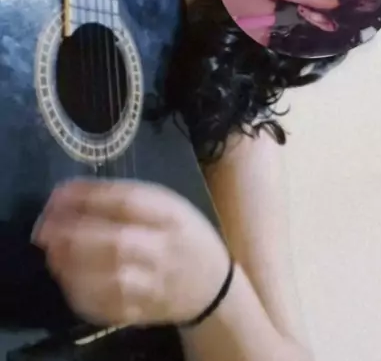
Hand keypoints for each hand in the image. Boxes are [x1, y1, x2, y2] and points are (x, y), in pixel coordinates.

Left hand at [32, 179, 229, 326]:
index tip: (57, 194)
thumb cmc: (183, 234)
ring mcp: (153, 284)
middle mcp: (163, 249)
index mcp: (171, 214)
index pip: (128, 202)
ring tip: (51, 251)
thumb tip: (71, 193)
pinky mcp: (142, 311)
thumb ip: (126, 197)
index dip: (89, 197)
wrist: (211, 286)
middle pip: (118, 242)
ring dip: (74, 265)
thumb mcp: (167, 203)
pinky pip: (108, 307)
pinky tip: (66, 278)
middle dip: (74, 234)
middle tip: (45, 227)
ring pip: (111, 278)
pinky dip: (82, 293)